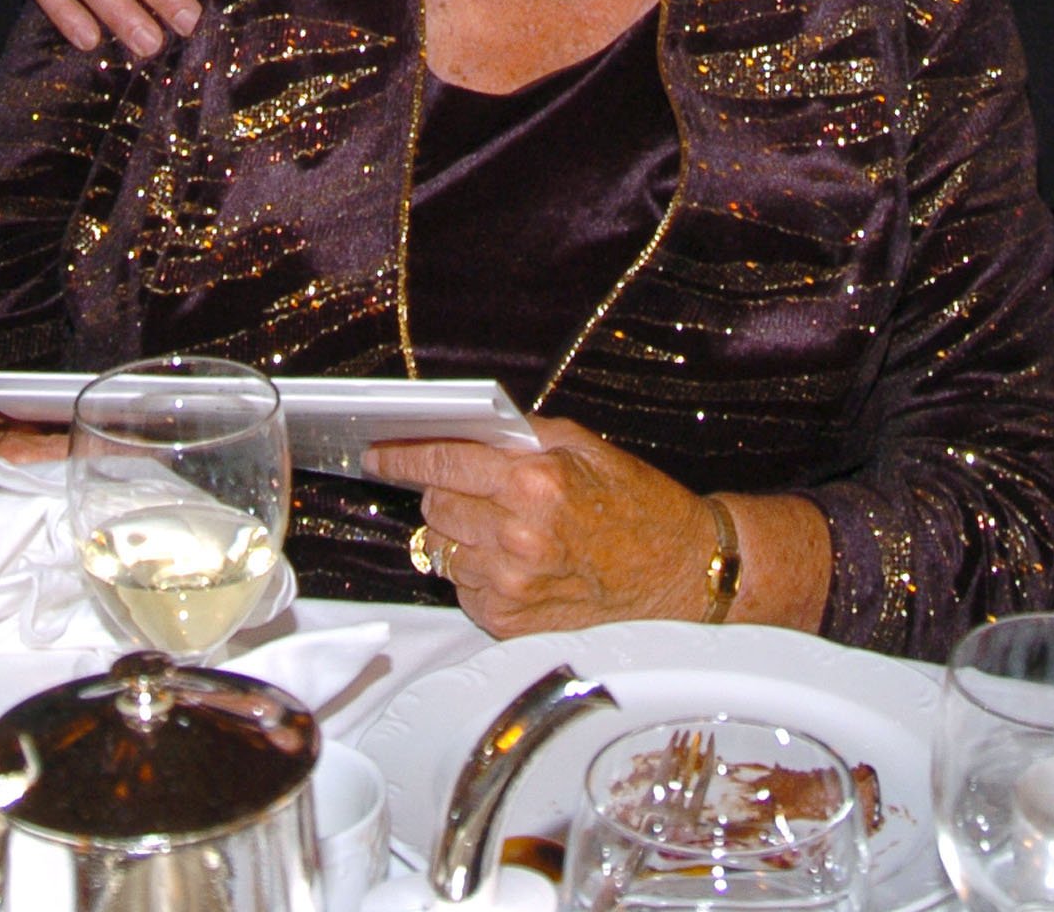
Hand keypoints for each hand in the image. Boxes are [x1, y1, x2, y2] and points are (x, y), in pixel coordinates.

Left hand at [367, 418, 718, 634]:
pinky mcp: (512, 622)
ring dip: (455, 533)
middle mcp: (517, 536)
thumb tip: (463, 431)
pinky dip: (473, 570)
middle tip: (463, 486)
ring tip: (492, 524)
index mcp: (534, 483)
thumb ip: (519, 438)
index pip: (443, 463)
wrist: (677, 571)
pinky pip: (462, 588)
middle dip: (439, 491)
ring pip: (441, 550)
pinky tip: (507, 558)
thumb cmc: (635, 504)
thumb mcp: (582, 446)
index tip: (377, 452)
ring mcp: (512, 584)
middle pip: (435, 507)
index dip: (403, 456)